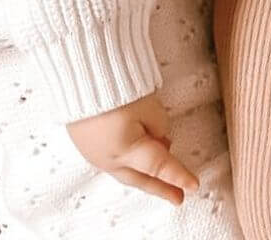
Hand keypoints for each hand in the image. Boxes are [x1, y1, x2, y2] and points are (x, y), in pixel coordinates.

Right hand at [67, 93, 199, 204]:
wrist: (77, 73)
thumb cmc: (112, 85)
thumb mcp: (147, 105)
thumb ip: (159, 127)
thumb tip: (161, 140)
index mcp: (125, 150)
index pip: (160, 167)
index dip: (178, 176)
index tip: (193, 185)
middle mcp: (108, 158)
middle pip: (141, 178)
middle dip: (161, 187)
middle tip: (177, 196)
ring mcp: (94, 153)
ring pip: (125, 171)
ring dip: (144, 176)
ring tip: (160, 179)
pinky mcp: (85, 142)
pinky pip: (112, 160)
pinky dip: (128, 163)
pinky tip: (136, 159)